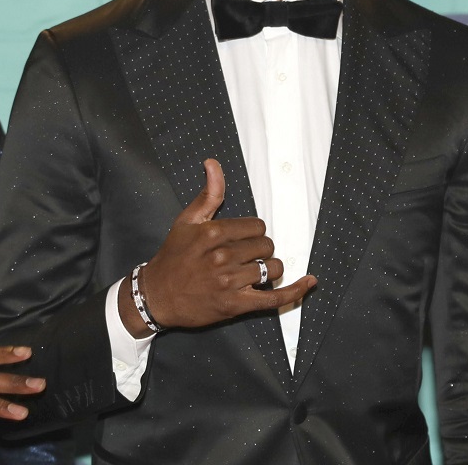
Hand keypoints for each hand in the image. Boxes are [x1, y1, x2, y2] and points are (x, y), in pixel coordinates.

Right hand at [121, 158, 316, 336]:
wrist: (157, 296)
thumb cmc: (173, 257)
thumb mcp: (186, 221)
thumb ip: (208, 194)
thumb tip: (213, 163)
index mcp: (213, 233)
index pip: (257, 226)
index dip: (253, 232)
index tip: (240, 239)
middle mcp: (223, 256)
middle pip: (266, 246)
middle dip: (260, 249)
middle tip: (243, 257)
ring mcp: (230, 282)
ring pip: (273, 268)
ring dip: (268, 268)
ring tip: (252, 272)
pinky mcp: (236, 305)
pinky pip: (275, 298)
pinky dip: (295, 291)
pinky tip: (309, 282)